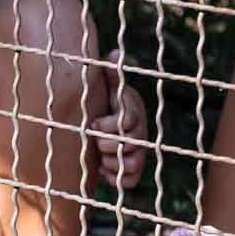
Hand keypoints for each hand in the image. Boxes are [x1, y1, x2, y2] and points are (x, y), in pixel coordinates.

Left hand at [91, 54, 148, 190]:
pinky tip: (101, 169)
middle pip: (127, 144)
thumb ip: (111, 74)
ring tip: (99, 155)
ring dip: (110, 161)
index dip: (106, 125)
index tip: (93, 123)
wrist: (109, 129)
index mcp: (133, 114)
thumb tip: (114, 53)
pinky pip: (130, 181)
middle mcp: (140, 134)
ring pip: (129, 164)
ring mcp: (139, 153)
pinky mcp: (134, 171)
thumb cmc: (107, 106)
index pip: (126, 121)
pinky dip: (113, 178)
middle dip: (105, 144)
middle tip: (94, 140)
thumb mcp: (109, 89)